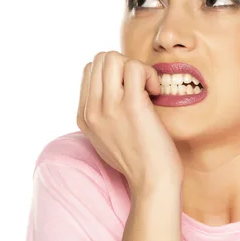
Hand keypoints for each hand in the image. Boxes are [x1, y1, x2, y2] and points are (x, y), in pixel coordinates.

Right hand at [77, 51, 182, 195]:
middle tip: (139, 86)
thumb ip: (101, 113)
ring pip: (113, 57)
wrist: (153, 183)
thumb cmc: (138, 161)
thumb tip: (109, 88)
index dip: (113, 73)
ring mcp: (109, 107)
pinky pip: (135, 67)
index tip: (129, 91)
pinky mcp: (131, 106)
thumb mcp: (105, 138)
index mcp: (84, 116)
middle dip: (123, 64)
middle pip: (99, 59)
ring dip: (136, 66)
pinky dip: (149, 73)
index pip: (89, 70)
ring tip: (147, 88)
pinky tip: (155, 91)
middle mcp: (92, 110)